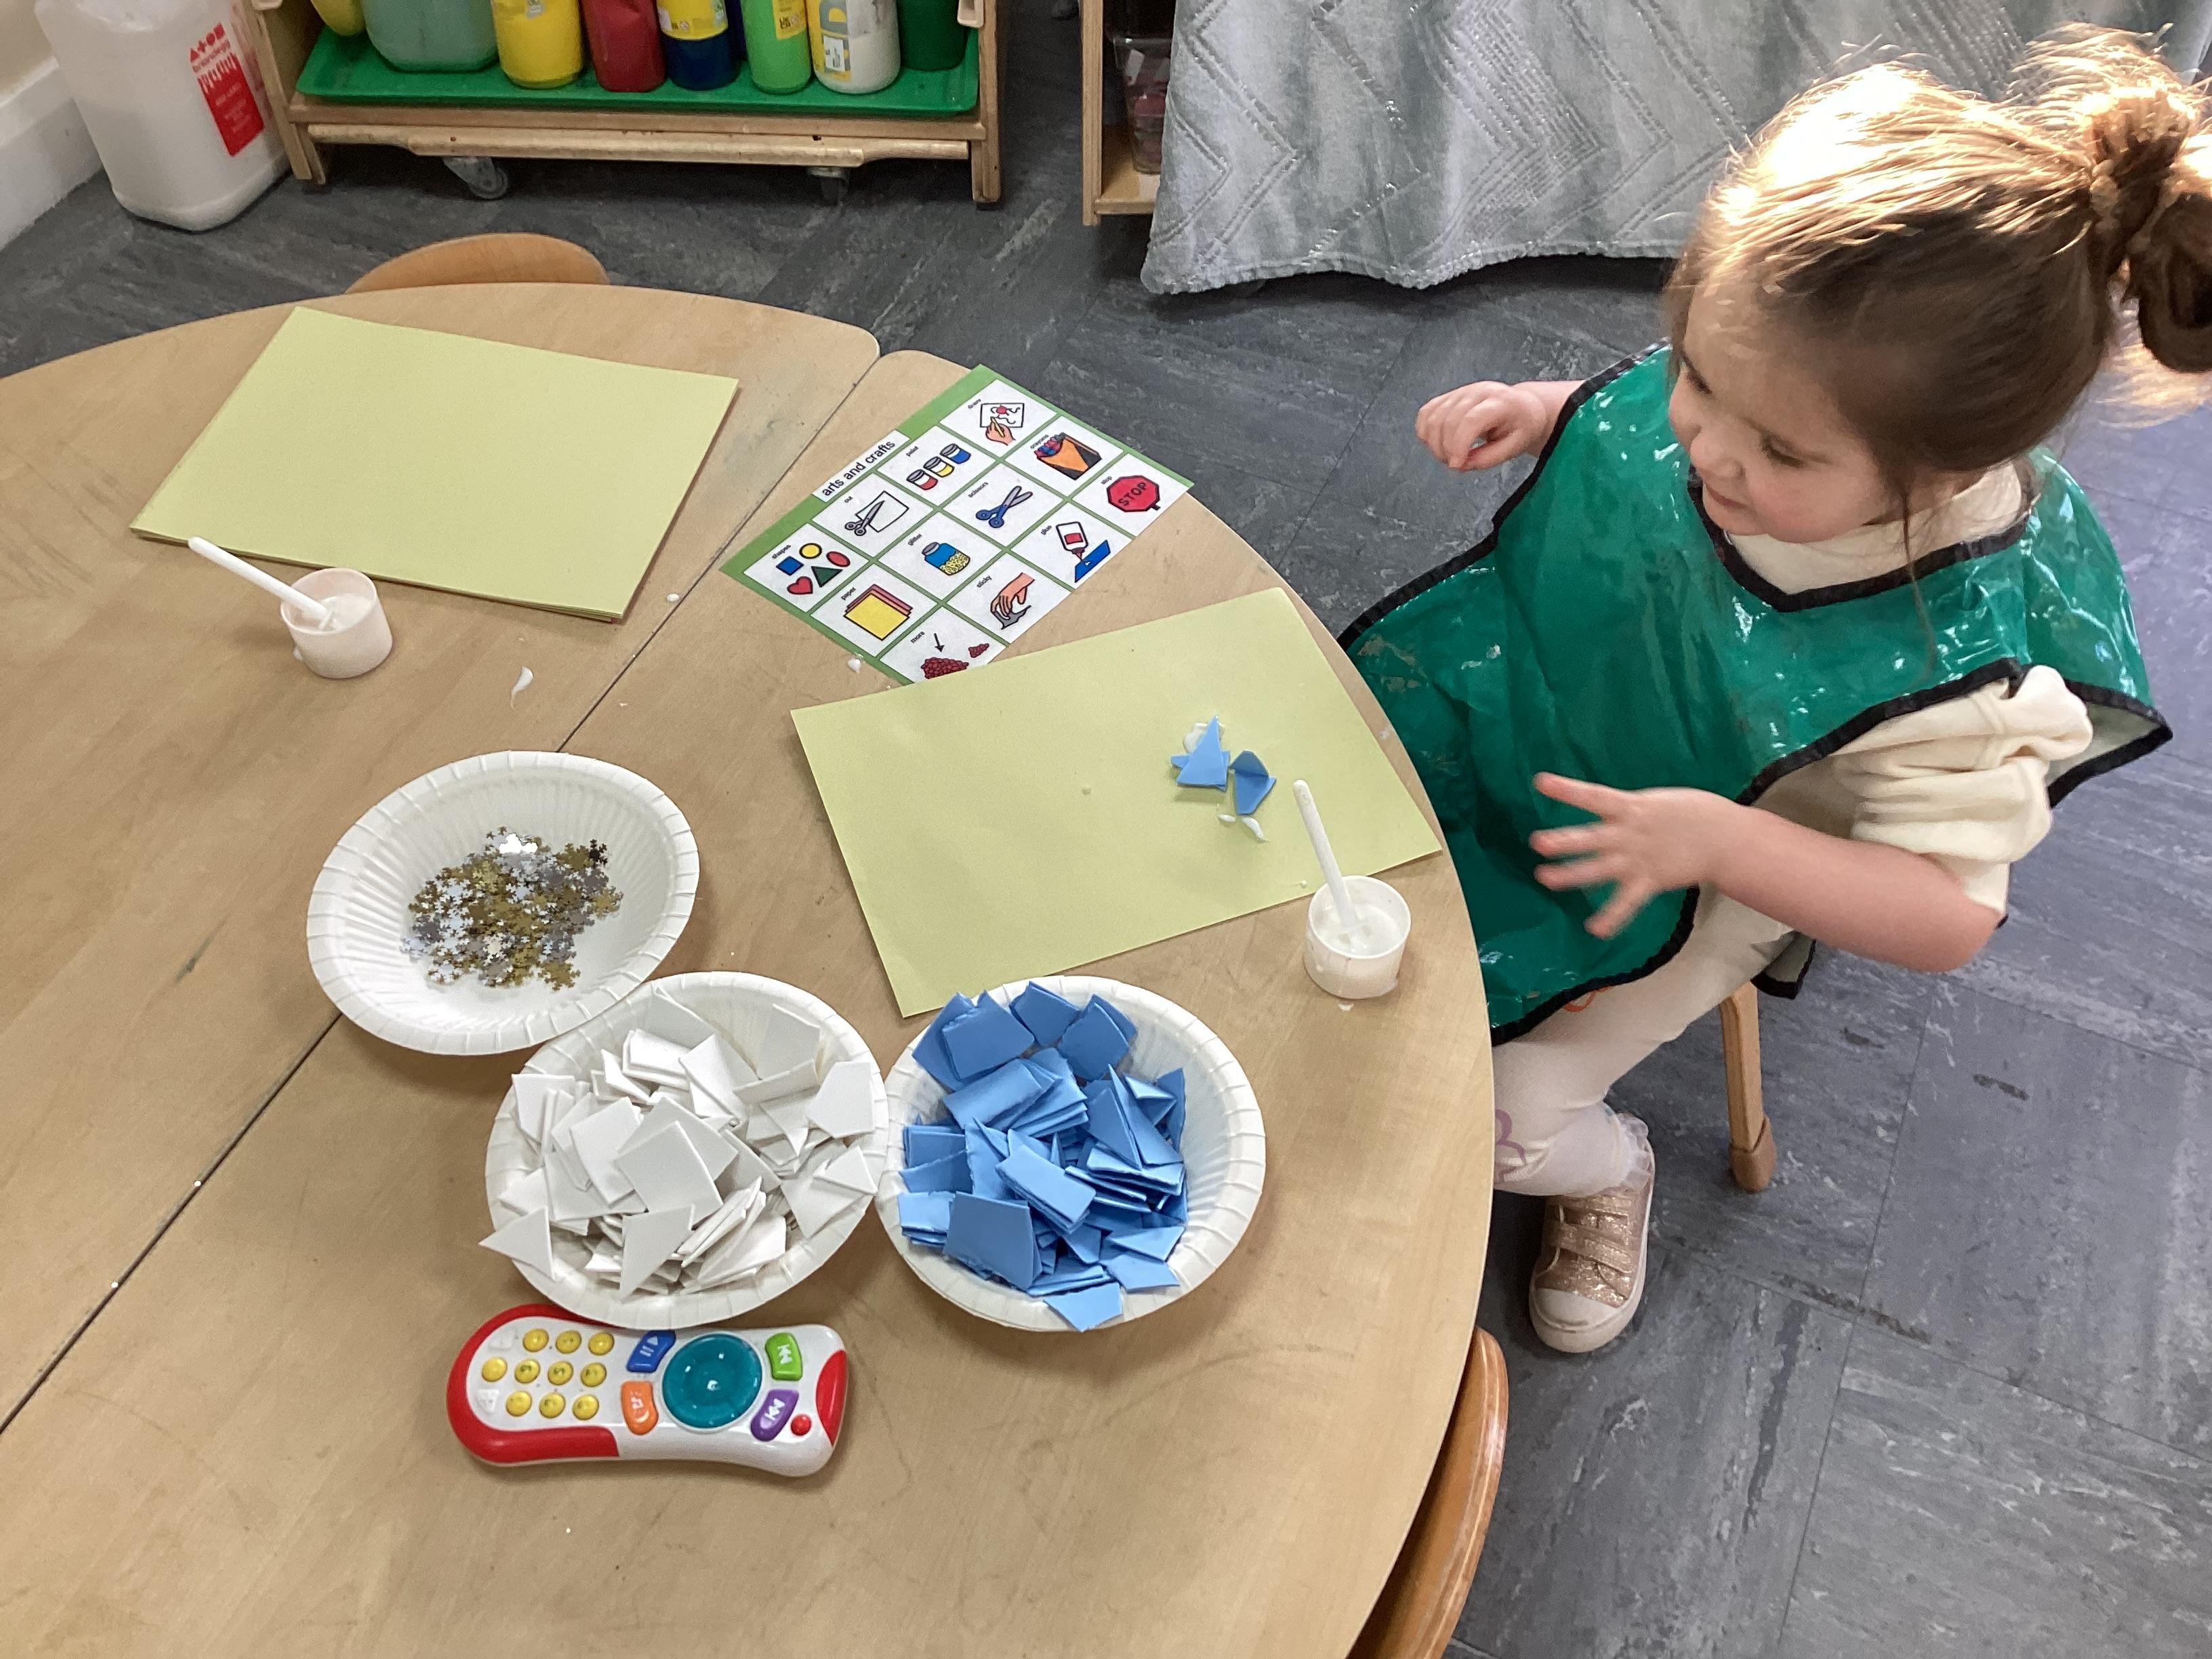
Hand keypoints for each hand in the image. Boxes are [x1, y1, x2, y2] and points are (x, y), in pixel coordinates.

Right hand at [1415, 381, 1549, 471]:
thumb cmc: (1521, 426)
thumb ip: (1488, 458)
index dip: (1458, 444)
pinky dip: (1425, 432)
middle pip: (1448, 420)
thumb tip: (1461, 464)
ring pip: (1433, 417)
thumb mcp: (1515, 447)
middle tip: (1456, 465)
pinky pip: (1426, 413)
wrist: (1523, 406)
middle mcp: (1478, 392)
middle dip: (1445, 450)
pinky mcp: (1449, 396)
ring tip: (1448, 457)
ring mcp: (1461, 392)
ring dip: (1434, 444)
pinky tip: (1437, 444)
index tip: (1456, 466)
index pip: (1471, 420)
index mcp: (1501, 402)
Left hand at [1528, 774, 1740, 937]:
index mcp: (1631, 807)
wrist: (1724, 836)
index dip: (1567, 790)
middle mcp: (1628, 834)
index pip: (1593, 796)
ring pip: (1598, 869)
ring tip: (1544, 878)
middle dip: (1564, 841)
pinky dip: (1612, 918)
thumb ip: (1624, 808)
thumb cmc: (1687, 813)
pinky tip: (1593, 929)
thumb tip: (1599, 806)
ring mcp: (1637, 860)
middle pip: (1590, 838)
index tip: (1540, 782)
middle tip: (1537, 843)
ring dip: (1571, 875)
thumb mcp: (1652, 801)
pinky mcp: (1649, 882)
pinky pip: (1627, 903)